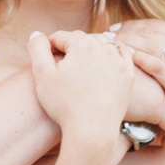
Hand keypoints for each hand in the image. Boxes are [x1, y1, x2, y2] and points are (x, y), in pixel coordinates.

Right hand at [27, 30, 134, 153]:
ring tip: (80, 64)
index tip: (45, 61)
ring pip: (102, 45)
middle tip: (61, 65)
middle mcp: (104, 48)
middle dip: (70, 47)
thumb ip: (37, 49)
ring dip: (90, 50)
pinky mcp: (128, 75)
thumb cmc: (64, 104)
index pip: (61, 37)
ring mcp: (119, 61)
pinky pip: (122, 55)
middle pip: (82, 39)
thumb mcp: (42, 75)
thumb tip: (37, 34)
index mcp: (82, 44)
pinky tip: (107, 58)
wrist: (92, 131)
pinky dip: (114, 53)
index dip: (49, 47)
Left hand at [117, 20, 164, 140]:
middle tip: (105, 34)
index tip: (117, 28)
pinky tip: (123, 57)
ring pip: (150, 45)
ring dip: (126, 42)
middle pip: (150, 31)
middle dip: (125, 31)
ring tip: (107, 44)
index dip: (134, 25)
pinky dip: (138, 58)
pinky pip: (156, 65)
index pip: (157, 25)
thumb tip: (160, 48)